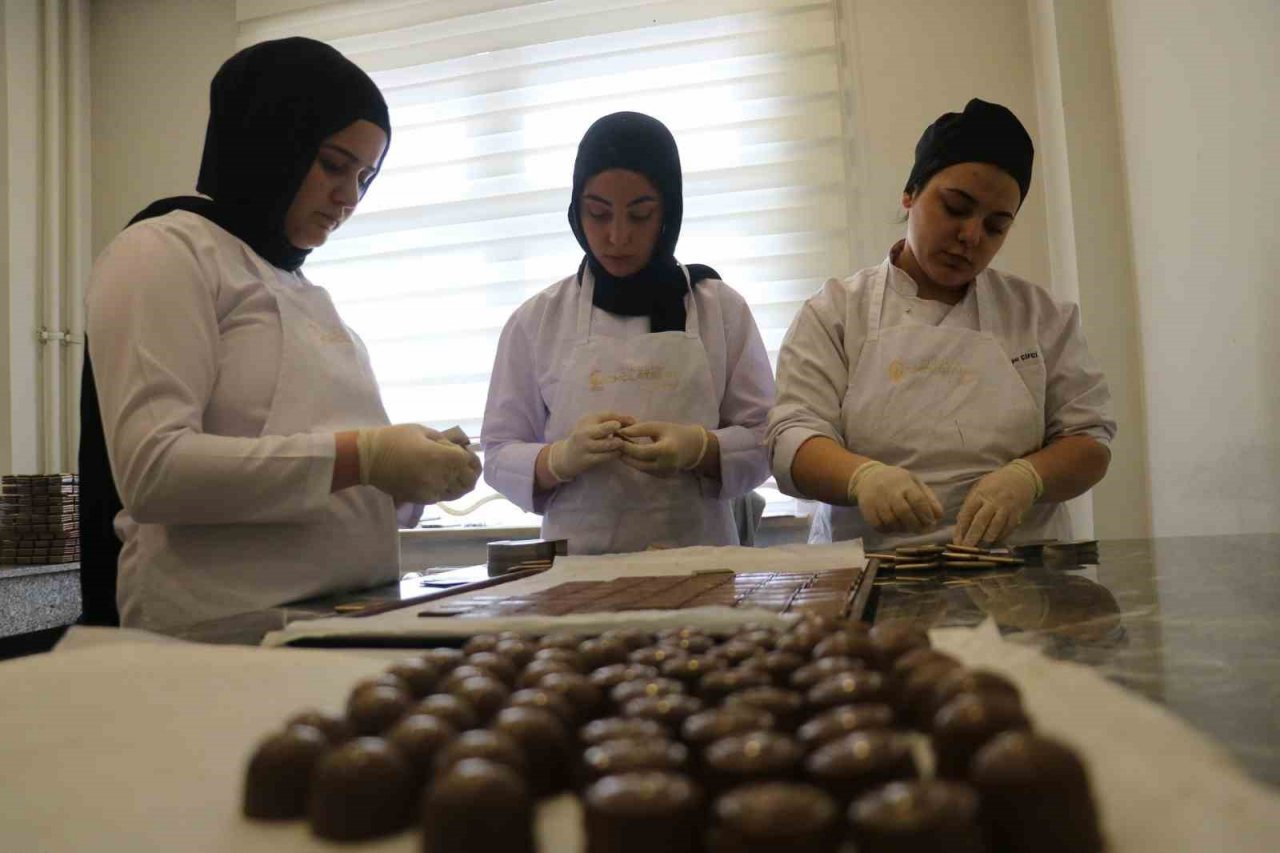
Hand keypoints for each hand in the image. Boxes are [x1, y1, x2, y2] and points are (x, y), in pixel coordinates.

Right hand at [356, 424, 480, 503]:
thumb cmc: (395, 438)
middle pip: (469, 481)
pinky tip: (439, 479)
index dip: (471, 457)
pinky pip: (442, 496)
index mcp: (444, 458)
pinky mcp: (422, 499)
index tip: (465, 452)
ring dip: (459, 483)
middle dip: (469, 472)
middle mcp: (442, 477)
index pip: (470, 462)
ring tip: (452, 473)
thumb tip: (458, 447)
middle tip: (462, 464)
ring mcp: (432, 491)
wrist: (369, 458)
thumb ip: (444, 441)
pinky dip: (445, 489)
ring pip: (458, 492)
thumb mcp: (423, 431)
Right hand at [547, 411, 635, 481]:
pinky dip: (616, 453)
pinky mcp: (588, 460)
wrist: (566, 457)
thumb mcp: (592, 425)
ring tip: (625, 443)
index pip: (608, 415)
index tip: (633, 422)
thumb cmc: (584, 438)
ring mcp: (585, 447)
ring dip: (620, 443)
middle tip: (629, 432)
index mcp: (587, 420)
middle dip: (620, 429)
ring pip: (609, 444)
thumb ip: (610, 421)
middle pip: (606, 427)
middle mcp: (584, 432)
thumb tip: (633, 420)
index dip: (623, 418)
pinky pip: (607, 456)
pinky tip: (618, 452)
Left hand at [616, 421, 709, 476]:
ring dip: (629, 459)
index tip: (616, 438)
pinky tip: (632, 454)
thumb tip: (621, 432)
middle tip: (614, 444)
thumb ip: (639, 429)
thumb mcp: (658, 426)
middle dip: (624, 454)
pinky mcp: (662, 477)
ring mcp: (664, 473)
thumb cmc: (675, 432)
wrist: (693, 447)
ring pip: (640, 468)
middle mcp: (665, 465)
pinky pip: (645, 470)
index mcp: (666, 450)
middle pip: (638, 463)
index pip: (641, 452)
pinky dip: (637, 462)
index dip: (626, 447)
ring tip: (621, 448)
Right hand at [847, 460, 943, 533]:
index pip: (918, 500)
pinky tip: (893, 527)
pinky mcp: (866, 509)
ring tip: (907, 528)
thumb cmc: (897, 481)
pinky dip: (888, 531)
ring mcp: (876, 500)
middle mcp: (889, 491)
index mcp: (904, 483)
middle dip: (915, 525)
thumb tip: (939, 516)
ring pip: (891, 521)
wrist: (868, 476)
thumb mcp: (915, 483)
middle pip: (903, 512)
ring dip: (902, 529)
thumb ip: (928, 498)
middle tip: (920, 530)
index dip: (926, 514)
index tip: (931, 522)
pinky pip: (878, 526)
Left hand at [954, 459, 1042, 545]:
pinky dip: (1000, 537)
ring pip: (995, 527)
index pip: (967, 513)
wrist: (1021, 477)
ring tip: (980, 548)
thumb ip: (970, 505)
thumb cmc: (995, 483)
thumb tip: (960, 525)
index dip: (961, 529)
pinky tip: (994, 543)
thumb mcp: (979, 488)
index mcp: (980, 494)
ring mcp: (1006, 508)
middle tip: (966, 548)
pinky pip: (1008, 528)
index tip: (957, 541)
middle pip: (981, 521)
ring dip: (987, 539)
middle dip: (972, 537)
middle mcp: (993, 501)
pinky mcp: (1017, 514)